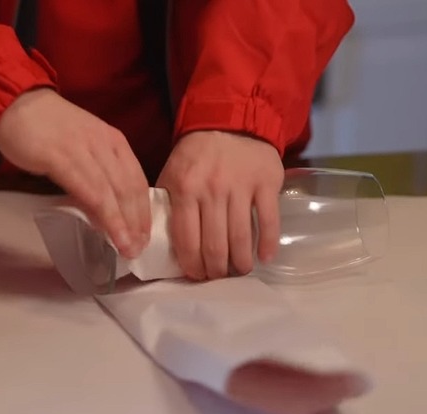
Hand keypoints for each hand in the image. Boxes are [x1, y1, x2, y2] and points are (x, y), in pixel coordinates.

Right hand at [0, 88, 150, 257]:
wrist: (16, 105)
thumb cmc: (48, 129)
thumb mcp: (83, 147)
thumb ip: (98, 172)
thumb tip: (107, 209)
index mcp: (114, 141)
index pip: (137, 180)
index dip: (143, 210)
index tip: (145, 234)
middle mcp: (105, 144)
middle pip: (130, 188)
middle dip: (138, 222)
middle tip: (140, 248)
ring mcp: (84, 150)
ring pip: (113, 192)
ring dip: (124, 224)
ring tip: (128, 248)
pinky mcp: (61, 158)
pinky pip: (90, 191)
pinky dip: (104, 214)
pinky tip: (110, 232)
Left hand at [156, 131, 283, 279]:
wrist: (232, 121)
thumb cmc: (197, 154)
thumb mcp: (171, 173)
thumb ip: (166, 204)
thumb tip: (157, 240)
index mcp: (185, 189)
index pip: (186, 239)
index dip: (192, 265)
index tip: (196, 276)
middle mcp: (212, 191)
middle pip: (215, 244)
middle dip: (215, 270)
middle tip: (217, 278)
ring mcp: (241, 188)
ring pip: (241, 237)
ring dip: (240, 263)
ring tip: (239, 272)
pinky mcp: (266, 184)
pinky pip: (269, 220)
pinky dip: (268, 243)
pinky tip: (264, 258)